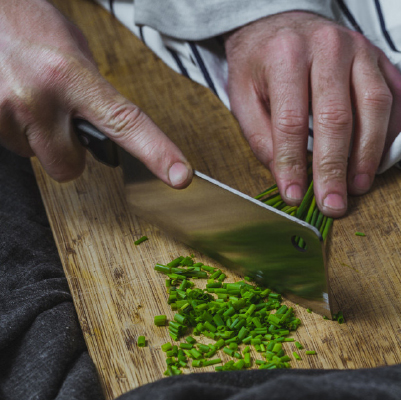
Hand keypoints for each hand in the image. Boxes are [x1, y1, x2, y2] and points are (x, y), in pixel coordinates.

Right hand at [0, 0, 191, 187]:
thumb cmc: (26, 25)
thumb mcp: (74, 51)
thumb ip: (96, 93)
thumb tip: (108, 124)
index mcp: (71, 76)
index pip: (126, 124)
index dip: (157, 153)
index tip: (180, 175)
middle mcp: (39, 98)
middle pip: (70, 167)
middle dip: (68, 153)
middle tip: (60, 121)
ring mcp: (6, 113)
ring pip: (38, 158)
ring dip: (39, 139)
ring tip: (30, 101)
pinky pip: (14, 148)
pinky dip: (18, 132)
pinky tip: (14, 104)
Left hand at [225, 11, 400, 217]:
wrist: (280, 23)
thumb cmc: (258, 64)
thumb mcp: (244, 97)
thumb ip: (261, 136)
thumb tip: (285, 178)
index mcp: (286, 57)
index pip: (291, 121)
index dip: (293, 163)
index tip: (294, 195)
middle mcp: (327, 48)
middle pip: (336, 118)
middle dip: (334, 169)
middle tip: (333, 204)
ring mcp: (359, 50)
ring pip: (374, 107)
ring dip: (367, 154)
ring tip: (358, 186)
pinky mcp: (378, 57)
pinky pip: (394, 96)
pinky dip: (391, 131)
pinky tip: (378, 158)